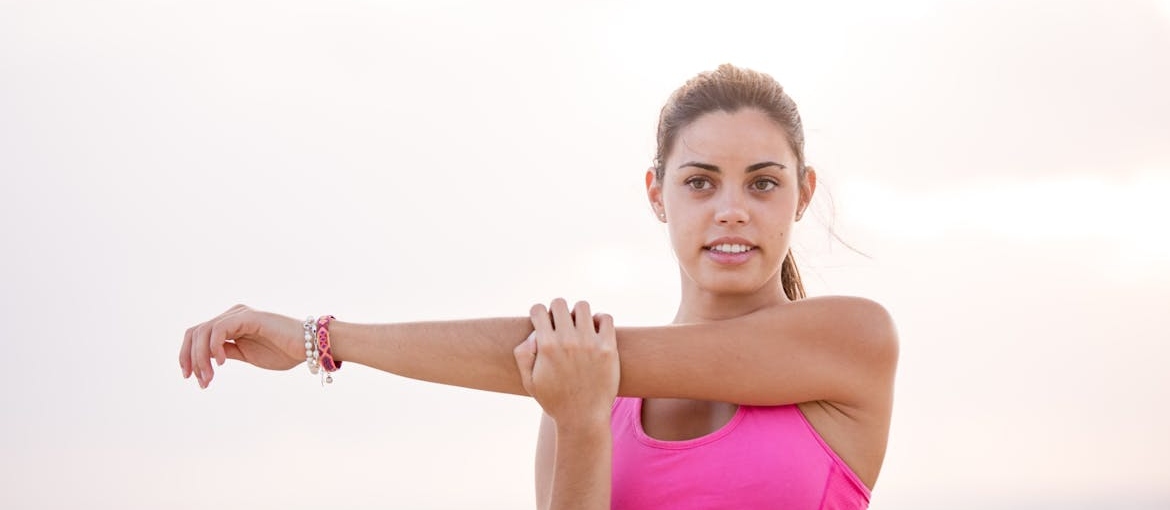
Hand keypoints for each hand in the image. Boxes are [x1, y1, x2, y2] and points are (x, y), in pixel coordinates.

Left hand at [179, 304, 303, 387]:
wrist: (309, 347)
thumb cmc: (283, 351)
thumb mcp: (247, 355)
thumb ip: (227, 352)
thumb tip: (205, 360)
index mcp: (230, 324)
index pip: (197, 335)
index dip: (187, 356)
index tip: (191, 378)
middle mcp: (232, 315)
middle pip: (194, 332)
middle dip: (190, 359)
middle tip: (199, 381)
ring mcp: (239, 314)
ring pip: (203, 332)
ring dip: (200, 358)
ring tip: (209, 378)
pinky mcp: (247, 317)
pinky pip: (219, 330)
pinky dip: (214, 348)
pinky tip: (222, 363)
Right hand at [513, 299, 619, 427]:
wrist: (583, 418)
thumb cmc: (555, 400)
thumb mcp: (529, 381)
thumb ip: (523, 355)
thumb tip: (534, 334)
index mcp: (546, 346)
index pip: (539, 309)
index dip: (538, 314)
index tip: (543, 323)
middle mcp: (567, 341)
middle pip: (559, 303)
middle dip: (557, 311)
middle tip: (561, 325)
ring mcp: (589, 343)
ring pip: (582, 306)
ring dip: (578, 313)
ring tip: (579, 327)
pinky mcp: (608, 348)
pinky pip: (606, 318)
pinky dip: (600, 319)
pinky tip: (596, 330)